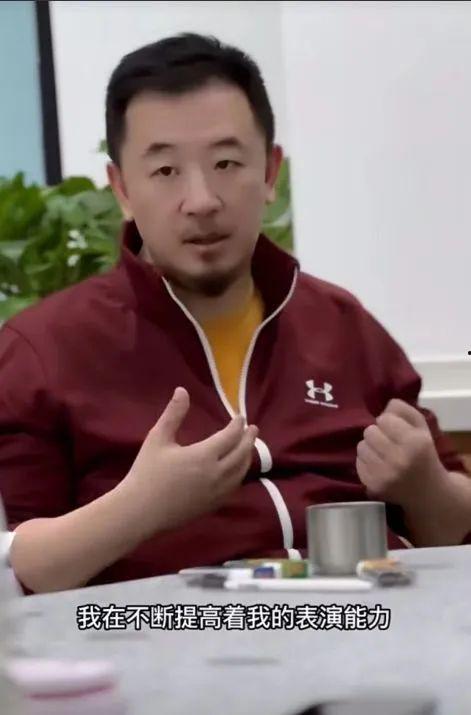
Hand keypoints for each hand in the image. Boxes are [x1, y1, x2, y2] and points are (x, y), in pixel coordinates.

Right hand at [117, 387, 257, 533]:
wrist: (140, 511)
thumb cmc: (147, 472)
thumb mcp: (158, 438)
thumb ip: (173, 414)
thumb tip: (182, 390)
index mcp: (204, 455)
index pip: (230, 436)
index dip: (238, 425)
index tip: (240, 417)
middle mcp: (216, 474)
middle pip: (241, 454)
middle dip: (249, 439)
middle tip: (253, 429)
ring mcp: (216, 492)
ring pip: (241, 472)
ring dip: (247, 457)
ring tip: (247, 447)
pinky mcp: (212, 505)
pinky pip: (233, 488)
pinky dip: (239, 475)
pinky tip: (236, 471)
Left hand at [356, 398, 446, 506]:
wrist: (428, 492)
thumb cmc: (423, 454)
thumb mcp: (422, 428)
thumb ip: (404, 410)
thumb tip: (385, 406)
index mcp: (415, 443)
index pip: (384, 419)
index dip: (389, 422)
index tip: (397, 430)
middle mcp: (399, 460)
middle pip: (369, 432)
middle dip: (378, 434)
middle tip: (388, 442)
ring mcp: (384, 475)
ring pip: (361, 446)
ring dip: (370, 447)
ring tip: (383, 453)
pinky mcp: (373, 486)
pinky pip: (358, 463)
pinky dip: (366, 461)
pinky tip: (379, 465)